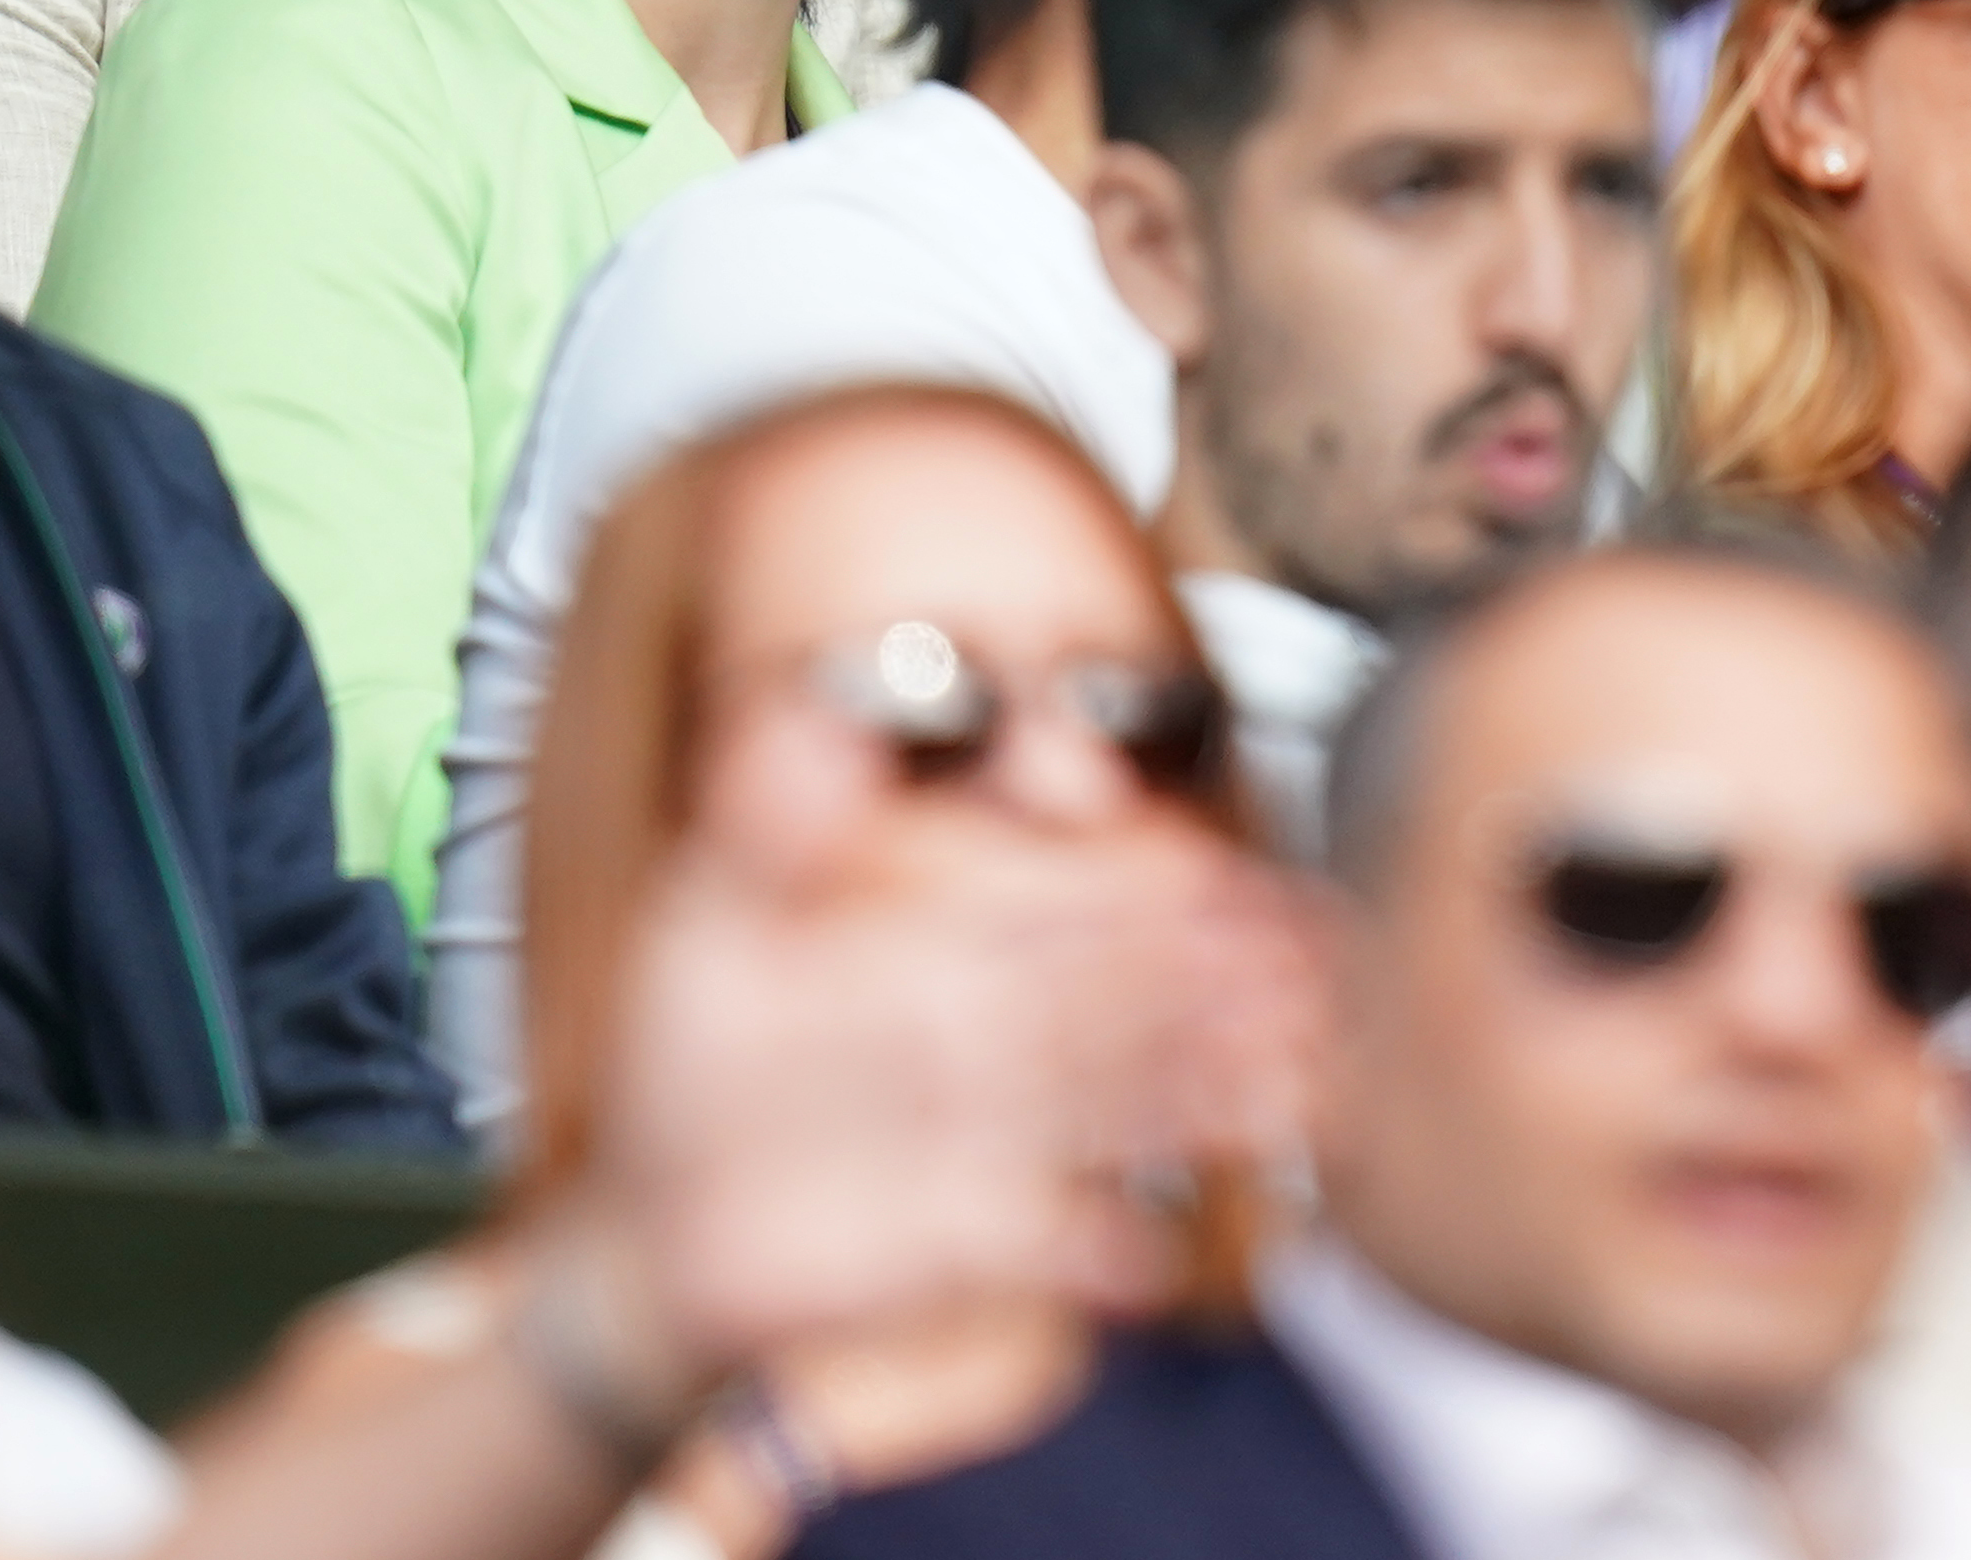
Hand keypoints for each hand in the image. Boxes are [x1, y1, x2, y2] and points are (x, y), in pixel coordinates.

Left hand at [529, 697, 1321, 1419]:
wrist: (653, 1223)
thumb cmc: (694, 1064)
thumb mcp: (711, 915)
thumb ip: (771, 816)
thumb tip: (806, 716)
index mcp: (956, 938)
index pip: (1078, 895)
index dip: (1157, 883)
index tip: (1224, 872)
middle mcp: (1002, 1031)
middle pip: (1139, 996)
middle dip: (1233, 979)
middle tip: (1318, 967)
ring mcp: (1002, 1136)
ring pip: (1133, 1103)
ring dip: (1216, 1094)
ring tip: (1296, 1087)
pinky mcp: (982, 1239)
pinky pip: (1062, 1244)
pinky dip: (1104, 1252)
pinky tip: (1141, 1254)